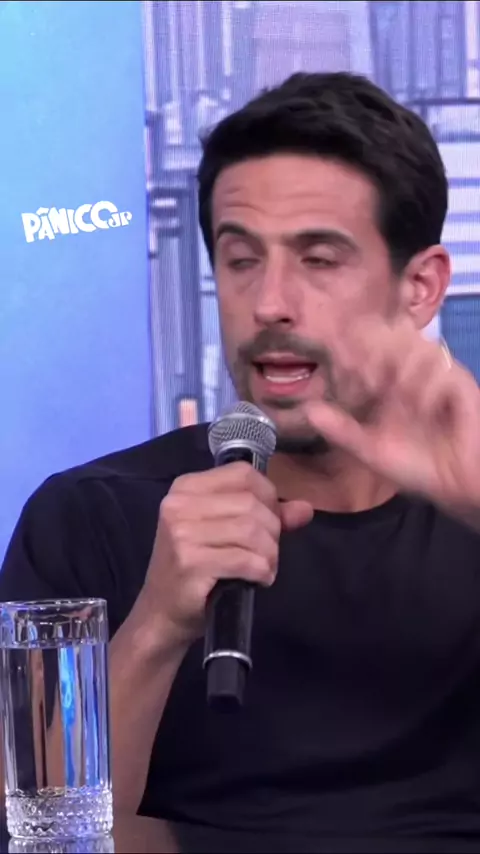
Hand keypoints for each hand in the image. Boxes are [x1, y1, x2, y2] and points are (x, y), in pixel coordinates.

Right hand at [140, 462, 312, 647]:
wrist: (162, 613)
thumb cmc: (196, 569)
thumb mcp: (227, 533)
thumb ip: (266, 516)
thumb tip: (305, 509)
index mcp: (186, 487)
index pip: (244, 474)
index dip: (268, 497)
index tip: (269, 523)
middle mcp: (179, 504)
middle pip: (251, 503)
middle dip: (272, 531)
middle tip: (267, 553)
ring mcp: (182, 533)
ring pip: (252, 531)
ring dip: (269, 554)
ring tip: (264, 568)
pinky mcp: (190, 562)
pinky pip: (246, 559)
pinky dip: (262, 571)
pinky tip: (258, 579)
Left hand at [305, 317, 479, 514]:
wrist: (454, 487)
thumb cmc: (416, 466)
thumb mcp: (371, 451)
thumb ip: (342, 431)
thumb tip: (308, 410)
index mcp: (386, 382)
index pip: (367, 348)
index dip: (352, 347)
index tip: (334, 355)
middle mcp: (411, 372)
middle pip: (393, 335)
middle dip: (374, 347)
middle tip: (363, 373)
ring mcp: (437, 376)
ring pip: (419, 348)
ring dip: (401, 365)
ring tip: (390, 391)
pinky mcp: (462, 387)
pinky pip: (444, 373)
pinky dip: (428, 387)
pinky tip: (420, 408)